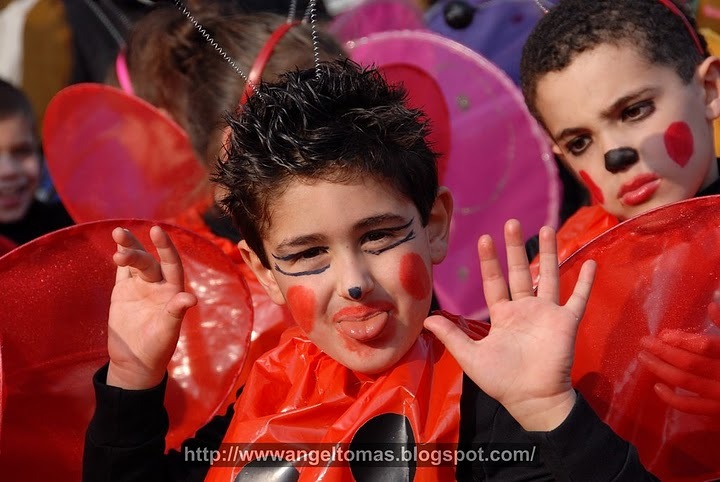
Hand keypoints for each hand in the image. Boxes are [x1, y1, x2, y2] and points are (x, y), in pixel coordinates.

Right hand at [106, 226, 196, 389]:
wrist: (135, 361)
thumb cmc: (157, 348)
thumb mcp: (167, 331)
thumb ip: (176, 313)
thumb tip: (192, 298)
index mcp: (172, 291)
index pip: (171, 263)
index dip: (165, 247)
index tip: (157, 230)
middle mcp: (158, 285)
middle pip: (148, 262)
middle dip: (135, 252)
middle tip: (120, 248)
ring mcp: (140, 287)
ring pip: (135, 262)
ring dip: (127, 247)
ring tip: (117, 232)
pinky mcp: (123, 292)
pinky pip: (123, 271)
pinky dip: (120, 259)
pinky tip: (117, 245)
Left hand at [424, 219, 595, 430]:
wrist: (532, 400)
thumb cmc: (501, 380)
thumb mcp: (471, 357)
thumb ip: (452, 336)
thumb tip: (426, 320)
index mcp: (503, 315)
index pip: (495, 282)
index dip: (489, 262)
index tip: (484, 239)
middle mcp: (525, 309)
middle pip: (520, 272)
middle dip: (515, 248)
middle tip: (511, 222)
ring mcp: (547, 314)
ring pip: (548, 276)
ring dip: (548, 254)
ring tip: (547, 229)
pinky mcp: (566, 322)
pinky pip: (578, 298)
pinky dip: (585, 282)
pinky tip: (591, 263)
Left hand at [639, 292, 719, 415]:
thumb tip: (712, 306)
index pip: (707, 347)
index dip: (683, 340)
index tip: (664, 334)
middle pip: (690, 363)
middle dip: (664, 351)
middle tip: (644, 342)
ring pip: (686, 381)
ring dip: (661, 369)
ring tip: (644, 357)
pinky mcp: (719, 411)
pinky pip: (691, 407)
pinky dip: (671, 399)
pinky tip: (657, 387)